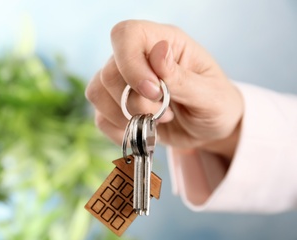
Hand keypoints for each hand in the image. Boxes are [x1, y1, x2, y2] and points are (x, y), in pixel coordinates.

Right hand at [86, 20, 243, 160]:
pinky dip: (119, 130)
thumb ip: (182, 78)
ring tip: (154, 122)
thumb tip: (158, 52)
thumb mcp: (210, 95)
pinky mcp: (116, 105)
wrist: (209, 130)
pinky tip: (142, 131)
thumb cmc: (217, 106)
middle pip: (109, 72)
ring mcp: (124, 81)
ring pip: (97, 93)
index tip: (153, 92)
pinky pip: (100, 117)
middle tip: (164, 114)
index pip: (126, 35)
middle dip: (135, 103)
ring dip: (124, 117)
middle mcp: (139, 58)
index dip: (130, 64)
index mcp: (164, 42)